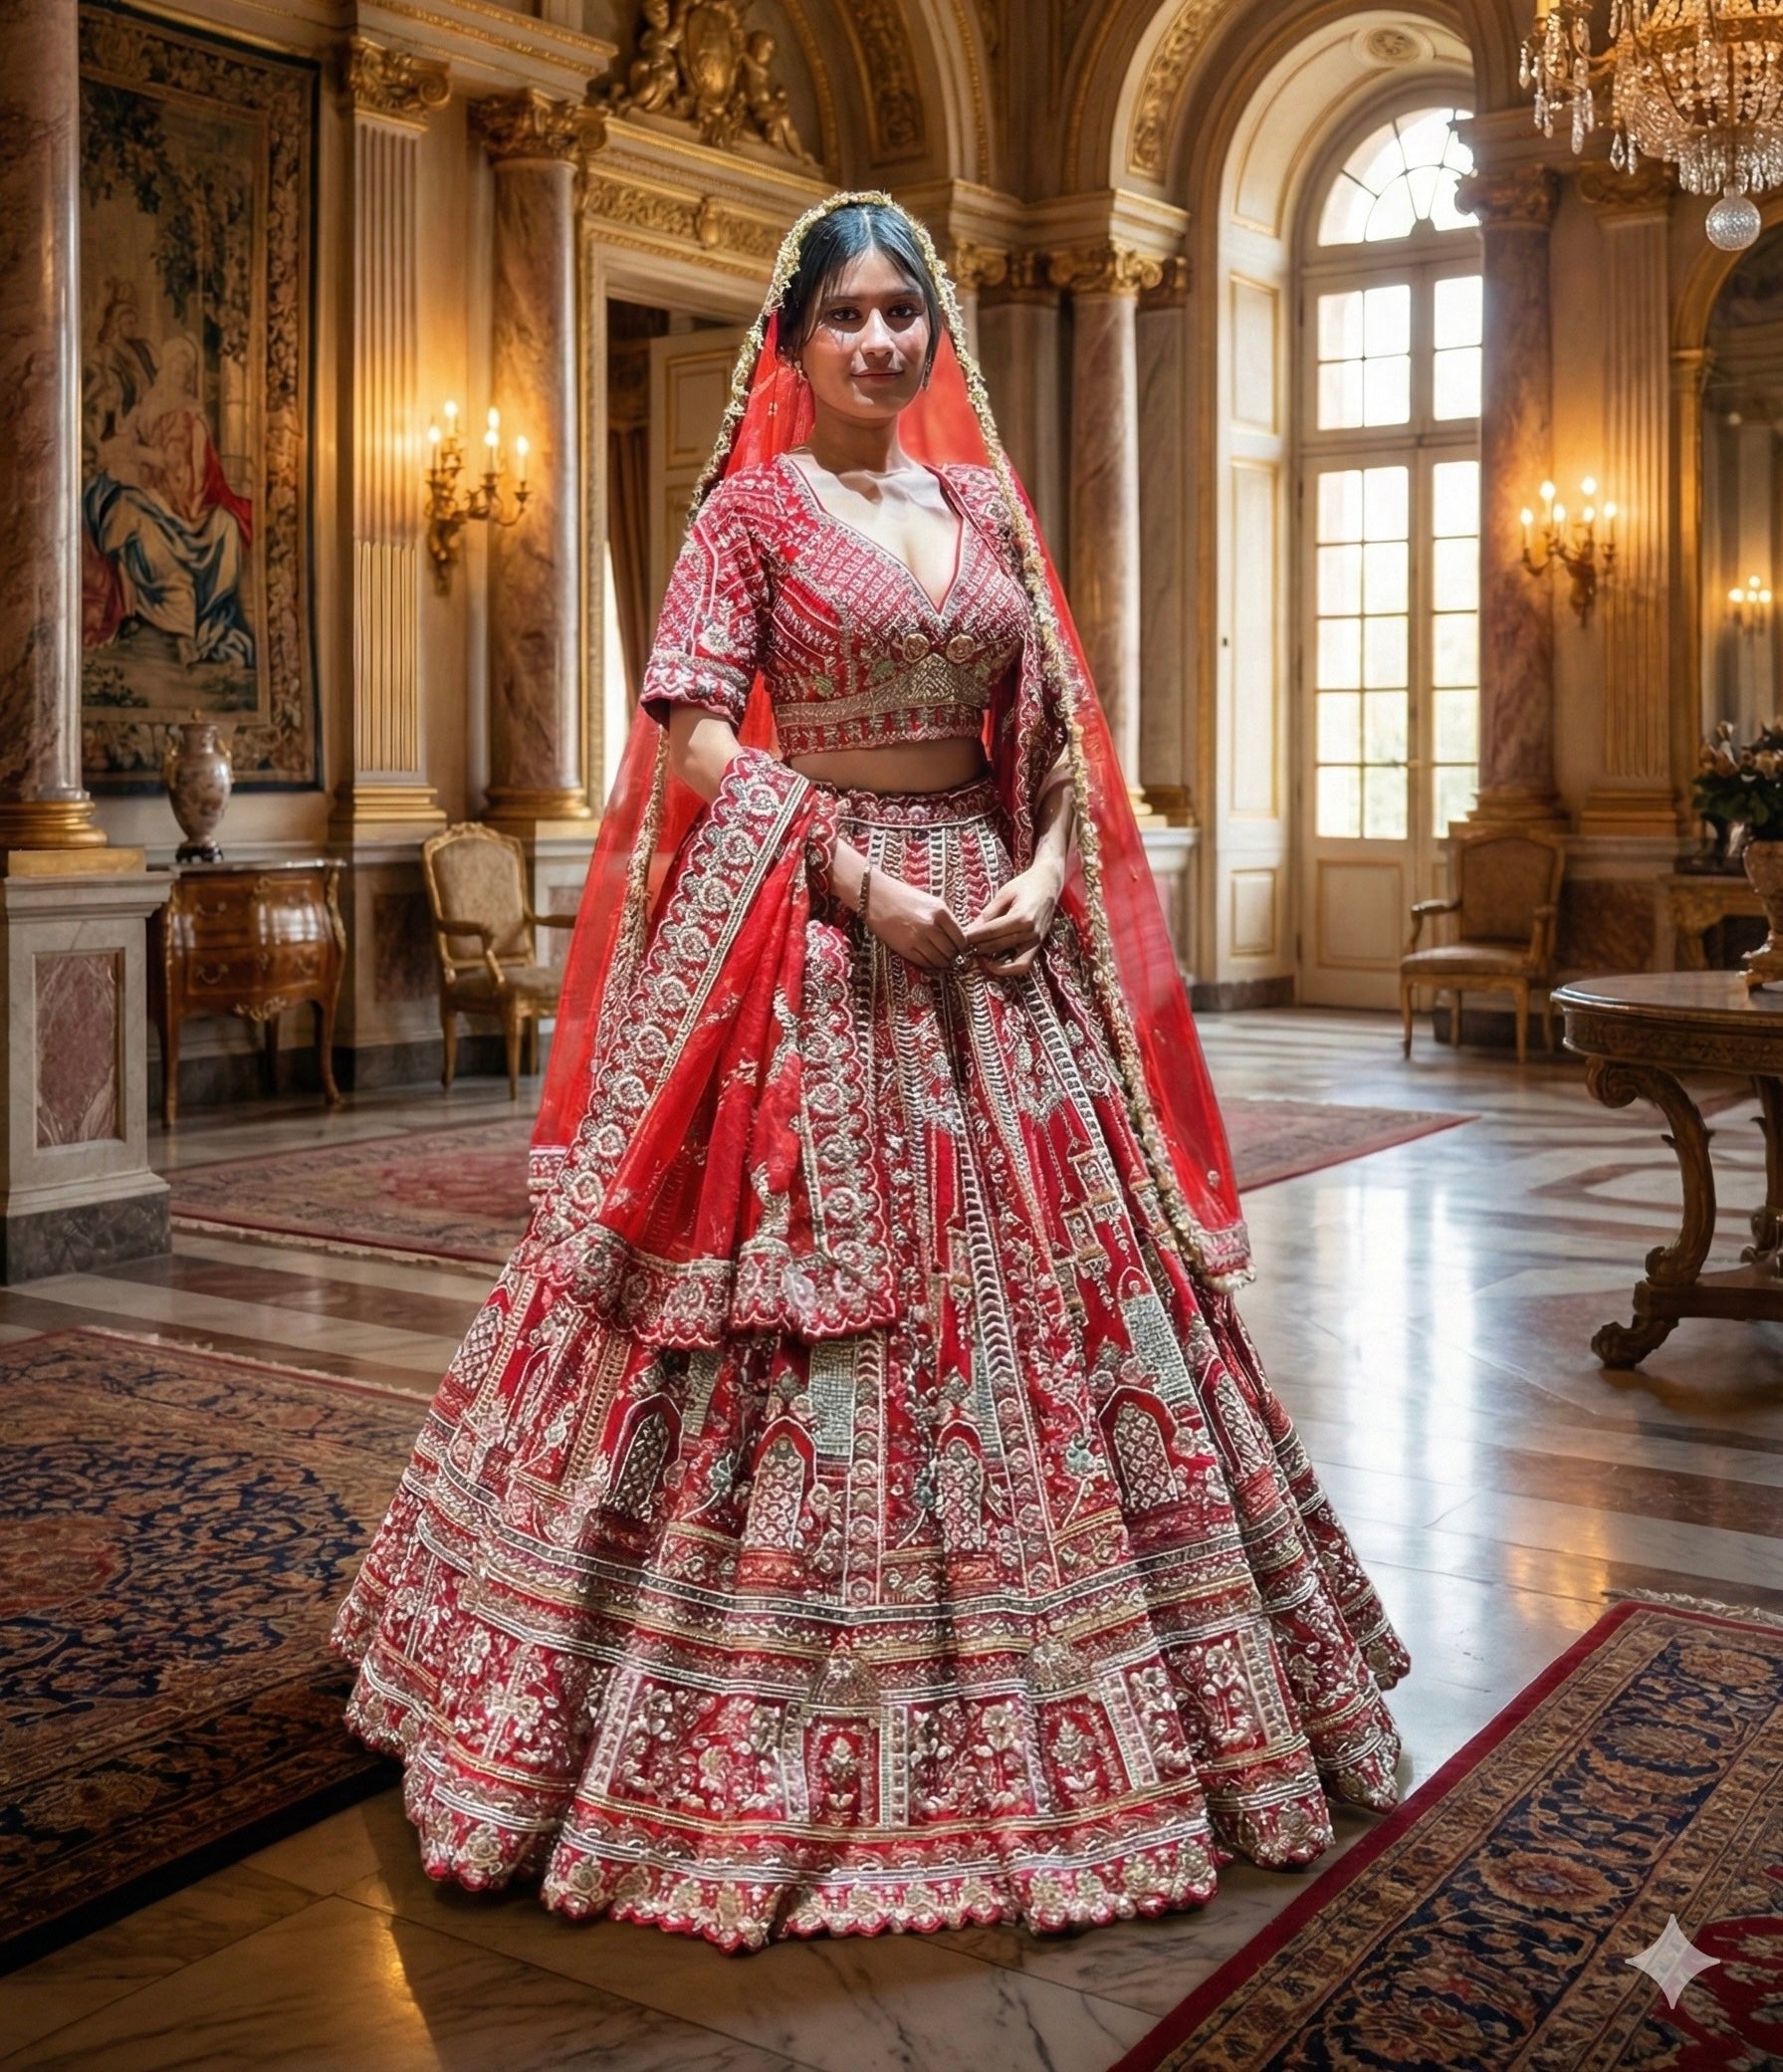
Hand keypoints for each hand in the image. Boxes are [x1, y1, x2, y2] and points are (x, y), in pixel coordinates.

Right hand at [863, 873, 972, 971]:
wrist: (876, 897)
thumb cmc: (904, 898)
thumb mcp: (931, 903)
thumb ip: (945, 920)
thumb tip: (957, 940)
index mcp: (941, 912)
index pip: (961, 939)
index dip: (961, 947)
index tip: (958, 949)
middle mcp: (931, 926)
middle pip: (951, 952)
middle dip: (952, 956)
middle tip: (948, 956)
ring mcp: (918, 938)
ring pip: (940, 960)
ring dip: (941, 962)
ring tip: (938, 958)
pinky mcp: (905, 948)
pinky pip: (924, 963)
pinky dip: (929, 964)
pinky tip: (927, 959)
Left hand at [962, 860, 1062, 977]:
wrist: (1049, 883)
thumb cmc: (1026, 884)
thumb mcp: (1004, 894)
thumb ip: (989, 914)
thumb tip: (970, 930)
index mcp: (1023, 916)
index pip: (992, 931)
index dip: (974, 936)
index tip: (961, 938)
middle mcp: (1032, 932)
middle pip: (998, 946)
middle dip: (978, 948)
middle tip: (964, 947)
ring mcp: (1037, 941)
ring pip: (1011, 961)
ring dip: (992, 961)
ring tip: (978, 956)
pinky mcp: (1038, 945)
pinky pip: (1024, 964)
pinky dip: (1008, 968)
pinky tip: (993, 961)